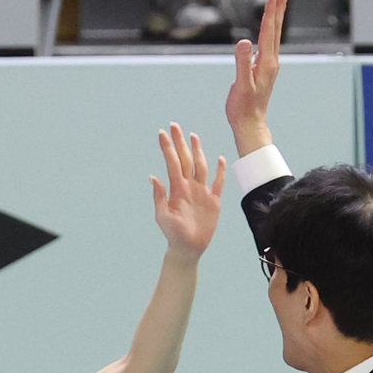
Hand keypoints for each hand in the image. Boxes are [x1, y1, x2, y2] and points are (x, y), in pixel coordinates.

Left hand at [151, 123, 224, 257]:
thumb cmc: (173, 234)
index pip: (172, 163)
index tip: (162, 132)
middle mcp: (189, 186)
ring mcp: (202, 192)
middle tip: (175, 125)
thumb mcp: (162, 216)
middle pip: (185, 159)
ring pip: (201, 166)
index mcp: (177, 189)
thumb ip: (159, 197)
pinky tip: (219, 159)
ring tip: (193, 136)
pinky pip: (218, 182)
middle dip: (180, 142)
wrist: (188, 247)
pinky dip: (220, 171)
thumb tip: (153, 177)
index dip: (167, 148)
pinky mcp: (214, 200)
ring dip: (197, 151)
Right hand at [226, 0, 288, 157]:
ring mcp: (268, 64)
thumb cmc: (243, 108)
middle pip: (276, 27)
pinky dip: (269, 28)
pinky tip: (268, 25)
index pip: (269, 30)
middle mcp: (271, 61)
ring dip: (276, 14)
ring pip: (273, 33)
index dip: (271, 11)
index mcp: (266, 62)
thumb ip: (242, 63)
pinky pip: (268, 42)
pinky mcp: (263, 68)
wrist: (250, 124)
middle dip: (279, 5)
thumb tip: (244, 42)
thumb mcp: (241, 86)